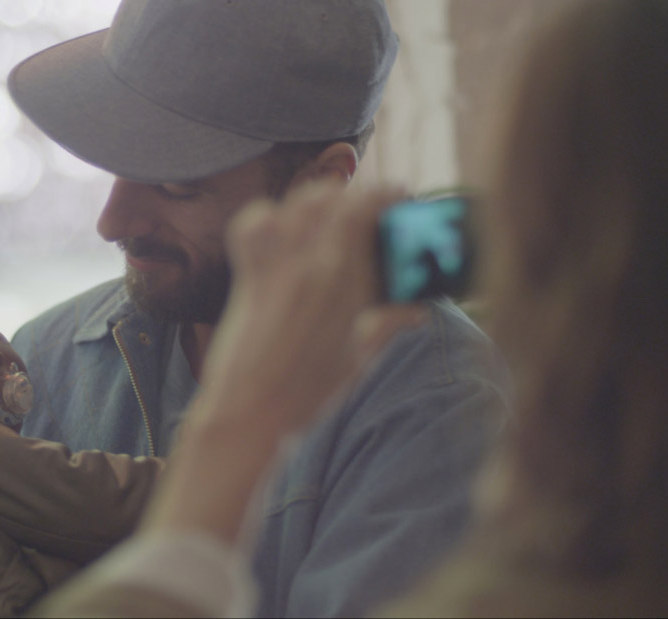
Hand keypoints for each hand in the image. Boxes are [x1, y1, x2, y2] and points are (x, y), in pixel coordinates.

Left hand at [194, 180, 427, 434]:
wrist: (251, 411)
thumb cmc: (307, 392)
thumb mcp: (361, 356)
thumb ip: (389, 323)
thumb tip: (420, 308)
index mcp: (342, 283)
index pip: (363, 208)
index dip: (384, 193)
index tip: (400, 196)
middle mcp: (306, 265)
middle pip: (331, 198)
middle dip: (354, 194)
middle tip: (366, 209)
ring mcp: (272, 267)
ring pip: (295, 203)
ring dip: (317, 199)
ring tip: (330, 213)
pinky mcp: (247, 275)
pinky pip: (252, 223)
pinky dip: (268, 215)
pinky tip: (282, 229)